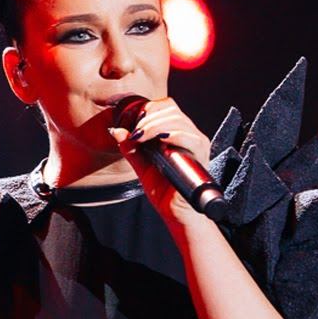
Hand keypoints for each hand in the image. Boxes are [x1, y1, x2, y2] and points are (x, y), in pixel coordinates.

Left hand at [107, 97, 213, 230]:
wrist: (175, 212)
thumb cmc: (163, 189)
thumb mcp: (141, 166)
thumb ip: (131, 148)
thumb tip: (116, 130)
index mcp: (177, 133)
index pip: (166, 106)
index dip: (149, 109)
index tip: (133, 123)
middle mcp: (189, 134)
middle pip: (171, 109)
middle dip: (148, 118)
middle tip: (136, 133)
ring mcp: (197, 143)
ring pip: (178, 120)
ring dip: (156, 125)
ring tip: (141, 137)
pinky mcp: (201, 155)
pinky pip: (190, 138)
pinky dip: (172, 135)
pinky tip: (159, 141)